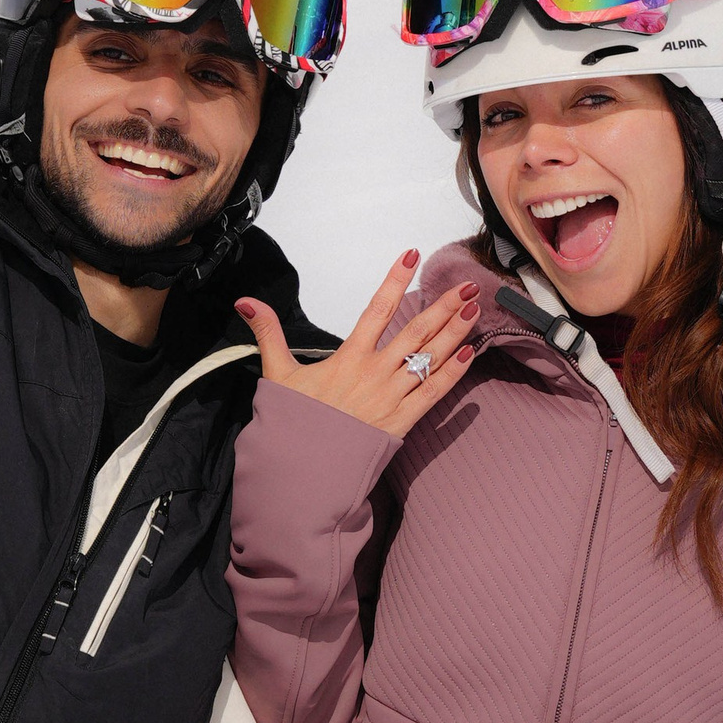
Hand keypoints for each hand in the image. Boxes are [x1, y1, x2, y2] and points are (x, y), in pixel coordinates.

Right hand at [236, 251, 478, 435]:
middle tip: (466, 284)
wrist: (304, 467)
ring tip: (475, 307)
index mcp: (348, 357)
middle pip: (415, 331)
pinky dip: (453, 373)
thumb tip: (246, 303)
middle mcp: (374, 372)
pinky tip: (468, 353)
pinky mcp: (402, 421)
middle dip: (443, 305)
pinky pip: (433, 393)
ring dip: (455, 332)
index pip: (377, 308)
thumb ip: (269, 333)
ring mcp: (391, 396)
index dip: (395, 279)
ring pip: (429, 358)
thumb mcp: (278, 373)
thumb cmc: (294, 421)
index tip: (412, 255)